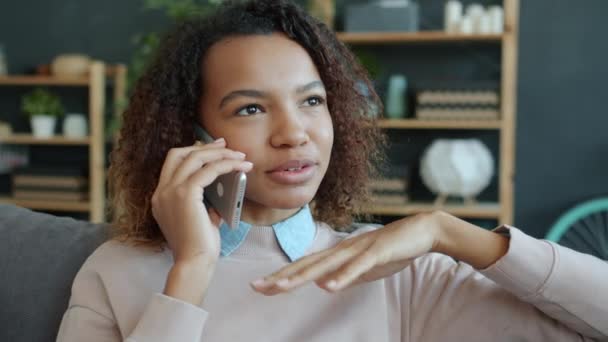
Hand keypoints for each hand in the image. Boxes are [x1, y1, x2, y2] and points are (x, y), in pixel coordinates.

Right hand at [151, 138, 252, 263]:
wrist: (194, 263)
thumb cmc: (199, 246)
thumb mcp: (199, 216)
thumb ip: (204, 199)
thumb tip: (222, 182)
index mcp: (161, 196)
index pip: (173, 162)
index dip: (193, 151)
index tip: (213, 148)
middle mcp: (161, 191)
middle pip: (180, 153)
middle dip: (205, 146)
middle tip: (226, 145)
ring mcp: (170, 191)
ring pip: (194, 157)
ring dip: (220, 154)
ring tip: (240, 156)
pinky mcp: (185, 194)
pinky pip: (208, 170)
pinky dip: (226, 164)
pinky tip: (240, 166)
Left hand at [250, 212, 439, 294]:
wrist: (422, 231)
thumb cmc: (392, 248)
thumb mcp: (364, 268)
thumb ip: (344, 275)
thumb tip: (324, 284)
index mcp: (338, 254)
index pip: (304, 267)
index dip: (281, 276)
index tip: (260, 286)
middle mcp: (342, 250)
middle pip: (307, 265)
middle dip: (281, 276)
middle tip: (256, 286)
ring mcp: (358, 250)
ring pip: (325, 265)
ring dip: (302, 276)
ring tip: (280, 287)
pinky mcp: (376, 253)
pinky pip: (357, 267)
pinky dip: (342, 277)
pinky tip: (328, 287)